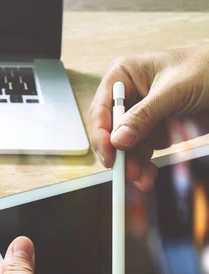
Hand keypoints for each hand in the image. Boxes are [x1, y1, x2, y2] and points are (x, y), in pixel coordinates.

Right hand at [89, 45, 208, 190]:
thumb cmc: (208, 68)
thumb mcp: (174, 90)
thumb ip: (144, 115)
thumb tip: (117, 139)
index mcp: (124, 75)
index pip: (101, 108)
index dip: (102, 133)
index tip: (109, 154)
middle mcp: (129, 95)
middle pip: (111, 130)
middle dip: (119, 153)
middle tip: (127, 172)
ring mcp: (142, 113)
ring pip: (126, 145)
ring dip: (133, 163)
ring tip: (142, 178)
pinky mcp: (155, 128)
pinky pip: (142, 150)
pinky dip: (144, 164)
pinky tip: (148, 173)